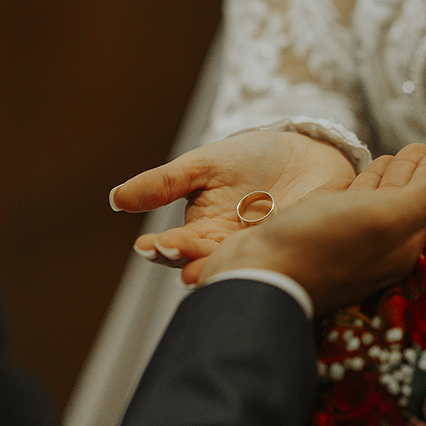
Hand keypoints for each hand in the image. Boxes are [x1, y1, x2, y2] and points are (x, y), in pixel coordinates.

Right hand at [109, 131, 357, 266]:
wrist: (309, 153)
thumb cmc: (253, 159)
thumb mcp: (204, 165)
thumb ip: (165, 183)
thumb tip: (116, 198)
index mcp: (204, 231)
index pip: (177, 247)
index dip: (163, 248)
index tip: (150, 246)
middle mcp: (230, 248)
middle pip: (204, 264)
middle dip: (189, 262)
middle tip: (177, 259)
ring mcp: (263, 251)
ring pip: (238, 270)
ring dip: (222, 271)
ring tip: (205, 270)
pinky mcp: (295, 249)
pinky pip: (280, 262)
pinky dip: (268, 265)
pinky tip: (258, 265)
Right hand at [188, 144, 425, 314]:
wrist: (256, 278)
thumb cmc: (319, 247)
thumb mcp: (384, 217)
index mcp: (402, 241)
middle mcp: (378, 242)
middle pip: (405, 198)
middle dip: (417, 172)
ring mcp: (345, 238)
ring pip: (374, 201)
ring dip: (387, 178)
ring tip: (394, 158)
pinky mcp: (315, 232)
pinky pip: (344, 205)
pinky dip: (356, 188)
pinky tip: (352, 182)